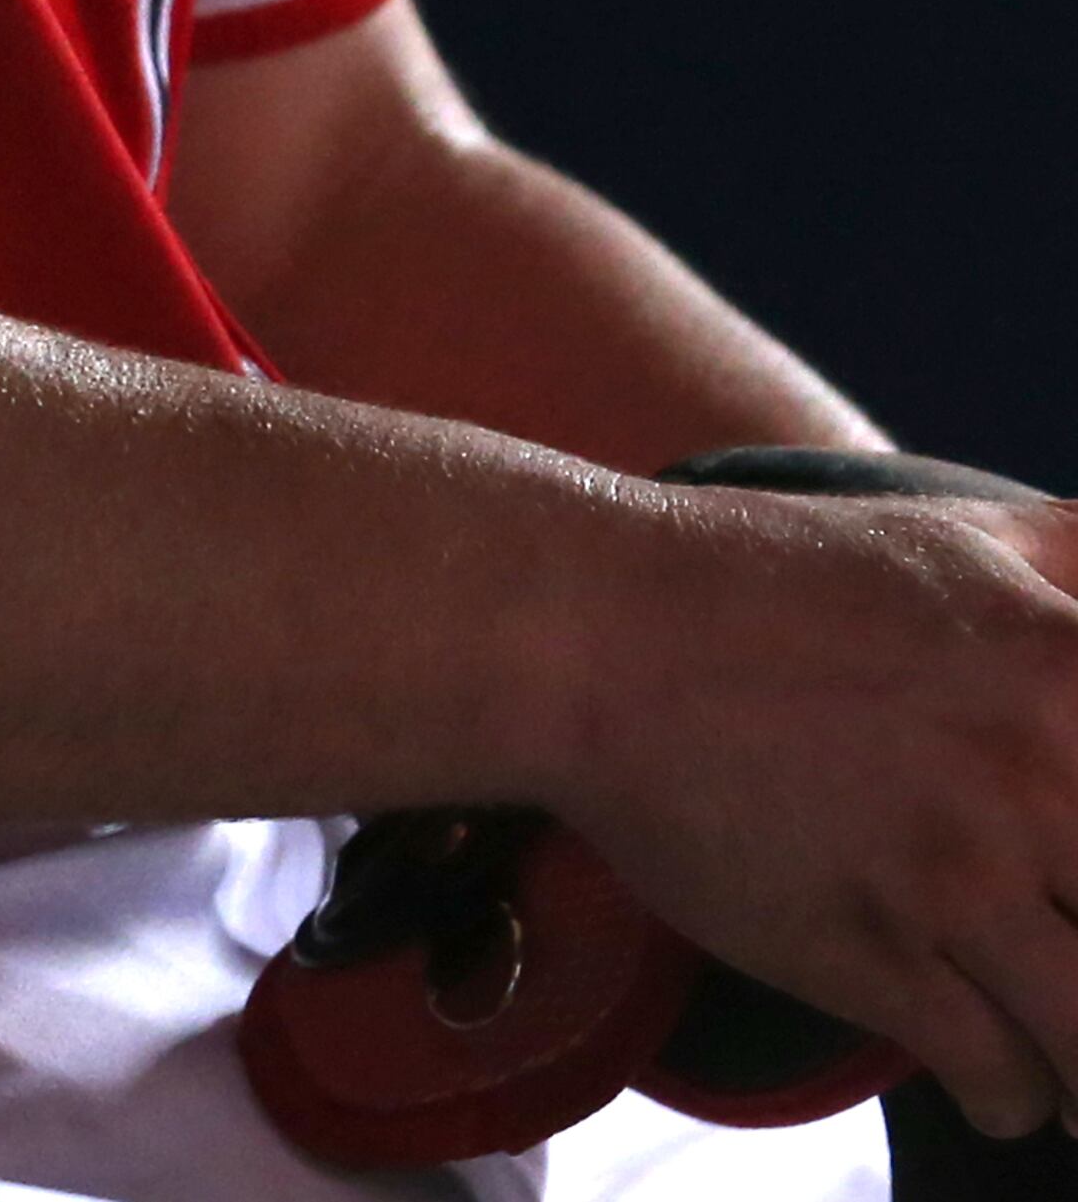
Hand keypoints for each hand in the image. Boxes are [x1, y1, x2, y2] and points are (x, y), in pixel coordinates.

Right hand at [553, 489, 1077, 1142]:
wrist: (597, 628)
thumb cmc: (780, 580)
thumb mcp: (961, 535)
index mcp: (1070, 663)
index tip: (1075, 865)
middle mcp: (1036, 773)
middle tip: (1061, 938)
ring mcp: (955, 869)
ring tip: (1062, 1048)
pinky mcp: (874, 952)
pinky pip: (1005, 1078)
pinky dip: (1010, 1090)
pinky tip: (988, 1058)